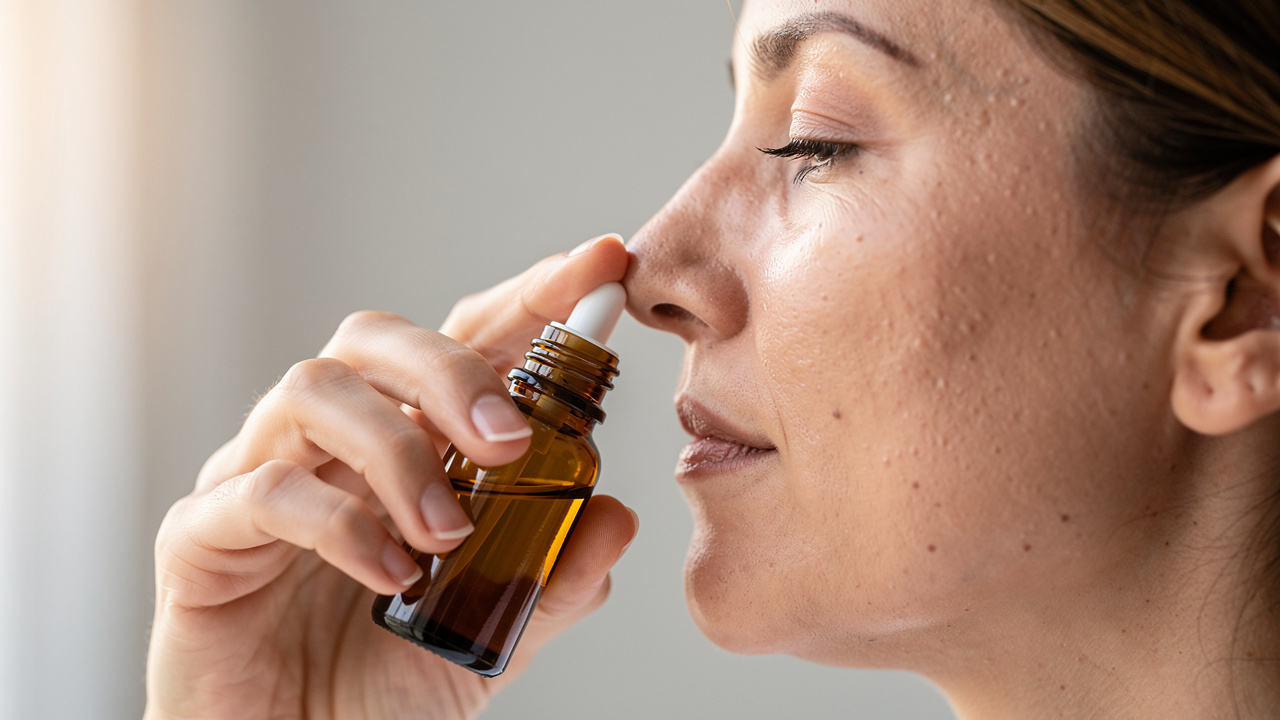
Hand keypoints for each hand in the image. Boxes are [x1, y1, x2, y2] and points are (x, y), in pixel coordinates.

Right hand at [145, 235, 636, 719]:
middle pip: (375, 339)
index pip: (465, 342)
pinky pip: (260, 490)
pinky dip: (338, 521)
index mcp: (401, 445)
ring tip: (445, 536)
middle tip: (511, 440)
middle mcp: (328, 444)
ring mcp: (259, 479)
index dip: (530, 297)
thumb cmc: (380, 686)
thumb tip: (615, 517)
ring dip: (395, 452)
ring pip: (313, 392)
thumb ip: (555, 579)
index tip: (600, 265)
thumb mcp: (495, 634)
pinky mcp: (203, 537)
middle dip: (452, 369)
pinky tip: (387, 570)